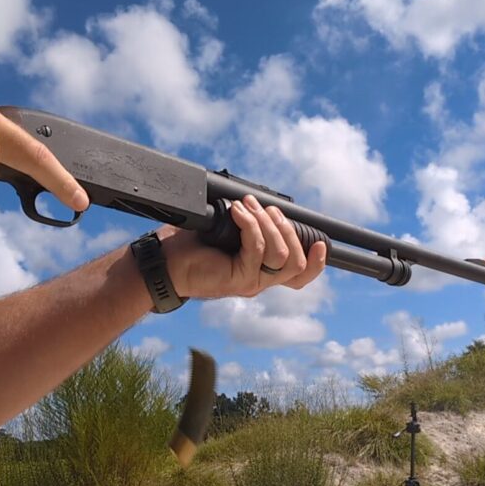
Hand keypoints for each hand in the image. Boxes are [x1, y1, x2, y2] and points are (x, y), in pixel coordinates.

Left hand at [160, 195, 327, 298]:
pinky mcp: (238, 279)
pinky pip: (257, 249)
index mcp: (261, 271)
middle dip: (287, 228)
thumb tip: (263, 203)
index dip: (316, 263)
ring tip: (247, 206)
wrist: (164, 263)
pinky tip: (237, 212)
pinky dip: (250, 225)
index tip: (320, 243)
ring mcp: (250, 282)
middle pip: (297, 263)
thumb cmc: (191, 245)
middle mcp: (260, 280)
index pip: (299, 276)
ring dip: (268, 224)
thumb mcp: (227, 231)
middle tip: (266, 209)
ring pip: (281, 255)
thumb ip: (249, 226)